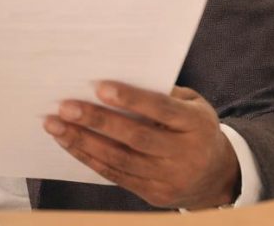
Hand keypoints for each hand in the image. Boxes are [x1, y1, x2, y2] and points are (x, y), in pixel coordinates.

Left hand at [43, 82, 240, 209]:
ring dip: (83, 141)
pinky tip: (68, 143)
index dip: (131, 99)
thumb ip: (162, 93)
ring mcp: (169, 178)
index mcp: (196, 125)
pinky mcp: (154, 195)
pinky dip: (89, 158)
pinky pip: (115, 175)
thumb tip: (117, 78)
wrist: (218, 177)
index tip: (99, 87)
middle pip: (136, 138)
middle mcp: (185, 154)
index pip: (162, 110)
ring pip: (120, 160)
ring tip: (55, 125)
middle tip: (65, 107)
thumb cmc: (194, 128)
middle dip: (97, 121)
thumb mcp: (192, 106)